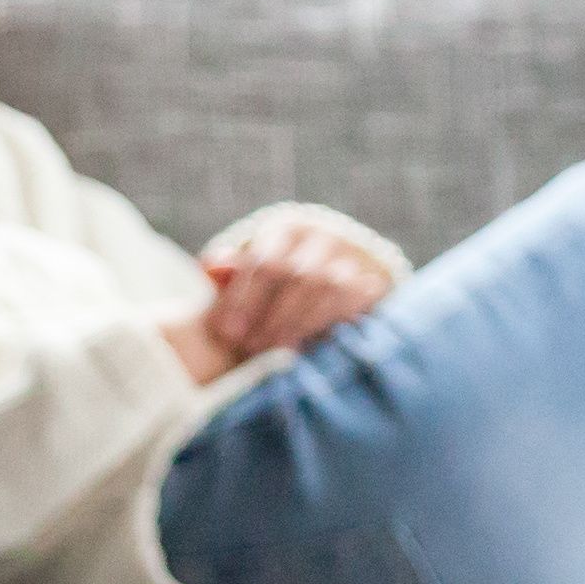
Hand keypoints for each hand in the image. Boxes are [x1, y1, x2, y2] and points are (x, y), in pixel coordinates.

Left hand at [186, 217, 397, 367]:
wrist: (342, 275)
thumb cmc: (282, 282)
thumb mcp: (252, 272)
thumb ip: (231, 274)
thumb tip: (210, 267)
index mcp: (286, 230)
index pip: (263, 261)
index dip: (242, 298)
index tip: (225, 332)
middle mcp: (321, 237)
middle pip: (297, 274)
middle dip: (271, 315)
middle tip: (250, 347)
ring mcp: (352, 257)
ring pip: (328, 286)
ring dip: (300, 322)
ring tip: (277, 352)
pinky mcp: (374, 281)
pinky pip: (355, 300)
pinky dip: (332, 323)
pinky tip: (311, 346)